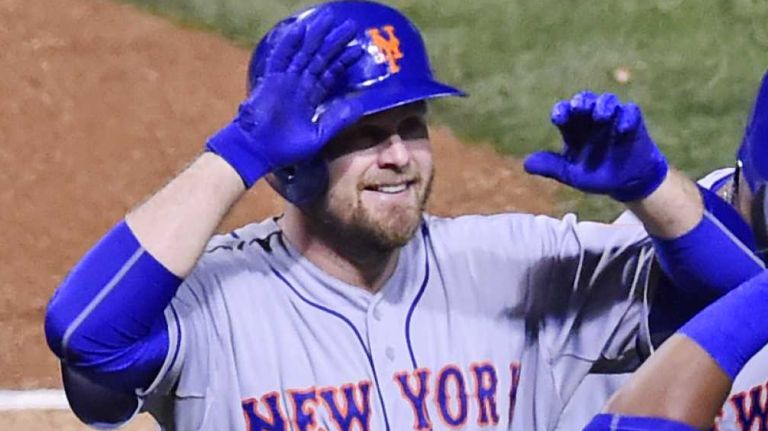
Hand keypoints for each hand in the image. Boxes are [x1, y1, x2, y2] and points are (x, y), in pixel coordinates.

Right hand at [206, 11, 363, 187]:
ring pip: (303, 53)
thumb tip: (360, 106)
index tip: (358, 49)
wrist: (259, 152)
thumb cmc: (286, 149)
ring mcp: (285, 81)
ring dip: (316, 37)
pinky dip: (289, 44)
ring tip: (328, 20)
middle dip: (334, 43)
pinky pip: (281, 58)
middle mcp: (299, 85)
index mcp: (310, 98)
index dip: (343, 62)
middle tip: (350, 26)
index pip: (329, 74)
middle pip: (320, 59)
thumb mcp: (318, 135)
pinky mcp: (272, 81)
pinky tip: (299, 30)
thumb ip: (337, 119)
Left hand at [524, 91, 667, 201]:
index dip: (561, 111)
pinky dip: (626, 117)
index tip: (559, 118)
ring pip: (607, 100)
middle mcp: (592, 120)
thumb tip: (526, 164)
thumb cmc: (598, 175)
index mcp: (575, 130)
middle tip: (579, 108)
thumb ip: (551, 167)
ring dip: (603, 105)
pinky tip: (622, 129)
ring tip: (600, 117)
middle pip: (585, 100)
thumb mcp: (572, 175)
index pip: (565, 112)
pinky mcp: (633, 121)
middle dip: (581, 102)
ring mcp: (613, 118)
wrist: (627, 183)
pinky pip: (631, 111)